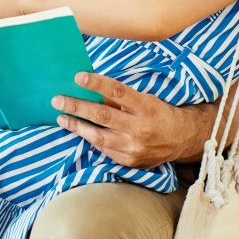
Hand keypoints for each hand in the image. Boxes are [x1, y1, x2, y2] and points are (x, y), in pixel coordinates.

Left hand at [52, 72, 203, 167]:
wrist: (181, 140)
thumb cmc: (158, 113)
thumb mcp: (145, 99)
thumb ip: (120, 98)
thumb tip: (91, 89)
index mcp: (145, 107)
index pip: (117, 91)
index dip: (96, 83)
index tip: (77, 77)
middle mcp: (140, 128)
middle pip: (102, 115)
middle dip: (76, 106)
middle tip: (57, 99)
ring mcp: (134, 148)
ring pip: (98, 137)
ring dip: (76, 126)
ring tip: (61, 117)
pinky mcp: (129, 162)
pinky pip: (104, 150)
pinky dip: (90, 139)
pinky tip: (79, 131)